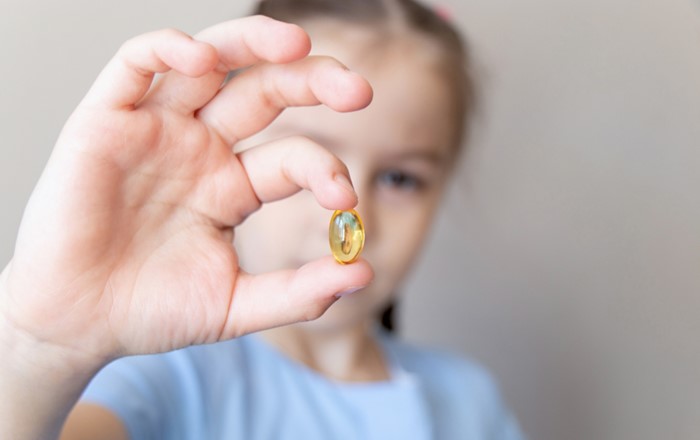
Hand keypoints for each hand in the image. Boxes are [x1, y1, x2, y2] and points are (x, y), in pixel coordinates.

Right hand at [0, 16, 372, 368]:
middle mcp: (202, 148)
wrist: (78, 324)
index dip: (324, 170)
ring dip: (252, 43)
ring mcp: (158, 130)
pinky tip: (203, 56)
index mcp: (234, 186)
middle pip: (264, 92)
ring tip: (298, 43)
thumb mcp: (236, 305)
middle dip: (313, 81)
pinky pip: (137, 65)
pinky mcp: (107, 120)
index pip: (292, 158)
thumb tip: (362, 273)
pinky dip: (168, 49)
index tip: (345, 200)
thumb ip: (298, 293)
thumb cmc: (152, 311)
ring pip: (210, 62)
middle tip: (357, 89)